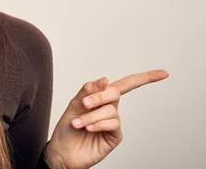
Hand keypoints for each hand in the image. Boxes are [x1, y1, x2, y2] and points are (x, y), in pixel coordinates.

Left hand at [45, 69, 168, 168]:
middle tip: (84, 103)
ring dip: (91, 116)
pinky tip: (89, 129)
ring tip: (79, 123)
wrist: (63, 151)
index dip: (144, 78)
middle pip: (115, 93)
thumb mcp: (74, 105)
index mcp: (100, 98)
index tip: (163, 74)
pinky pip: (112, 124)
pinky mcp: (114, 136)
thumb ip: (87, 90)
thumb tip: (104, 79)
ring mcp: (113, 122)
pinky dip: (99, 124)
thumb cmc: (67, 128)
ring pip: (110, 110)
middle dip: (99, 97)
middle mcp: (109, 108)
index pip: (124, 84)